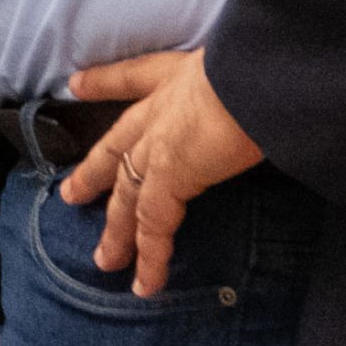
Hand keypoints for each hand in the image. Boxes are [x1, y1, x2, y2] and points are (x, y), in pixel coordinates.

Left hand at [59, 47, 268, 298]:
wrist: (258, 71)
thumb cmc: (264, 61)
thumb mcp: (249, 64)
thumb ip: (250, 82)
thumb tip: (274, 90)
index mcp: (180, 75)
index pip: (134, 78)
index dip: (104, 82)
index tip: (77, 84)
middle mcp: (162, 108)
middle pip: (117, 147)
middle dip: (94, 172)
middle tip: (71, 193)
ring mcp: (158, 146)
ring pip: (127, 196)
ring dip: (117, 232)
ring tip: (105, 260)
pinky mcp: (169, 179)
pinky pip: (153, 227)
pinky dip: (150, 259)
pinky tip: (145, 285)